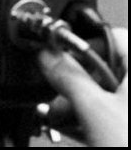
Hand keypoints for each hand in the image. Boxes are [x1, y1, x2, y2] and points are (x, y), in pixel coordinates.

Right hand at [37, 27, 127, 146]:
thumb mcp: (94, 109)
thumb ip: (67, 76)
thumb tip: (47, 54)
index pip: (110, 36)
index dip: (79, 43)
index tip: (53, 56)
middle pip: (105, 69)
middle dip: (72, 81)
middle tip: (50, 94)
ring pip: (106, 95)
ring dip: (76, 104)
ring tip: (53, 117)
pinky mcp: (129, 132)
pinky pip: (110, 117)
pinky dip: (89, 120)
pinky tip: (68, 129)